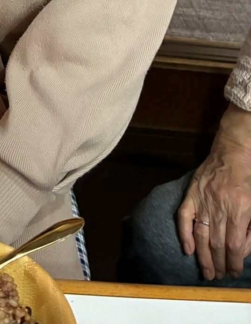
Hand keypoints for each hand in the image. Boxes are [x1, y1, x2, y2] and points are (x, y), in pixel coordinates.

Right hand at [178, 105, 250, 279]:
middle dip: (218, 263)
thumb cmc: (249, 176)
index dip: (233, 262)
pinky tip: (186, 249)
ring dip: (202, 256)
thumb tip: (243, 249)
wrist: (233, 151)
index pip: (234, 244)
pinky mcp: (191, 194)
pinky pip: (184, 217)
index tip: (233, 273)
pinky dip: (184, 233)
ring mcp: (203, 201)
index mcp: (239, 209)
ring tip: (205, 271)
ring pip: (201, 234)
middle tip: (219, 277)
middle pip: (216, 243)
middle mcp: (219, 207)